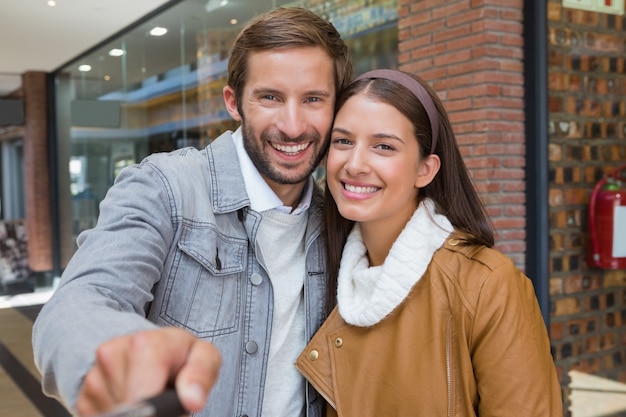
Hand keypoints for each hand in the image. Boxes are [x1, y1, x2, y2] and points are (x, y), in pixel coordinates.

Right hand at [75, 327, 220, 415]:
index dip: (154, 412)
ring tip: (151, 397)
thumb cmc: (179, 353)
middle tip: (164, 401)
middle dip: (150, 412)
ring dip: (135, 414)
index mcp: (144, 343)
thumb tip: (192, 399)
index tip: (165, 412)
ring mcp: (93, 376)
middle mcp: (111, 355)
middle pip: (128, 410)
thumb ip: (201, 374)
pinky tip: (134, 403)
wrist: (150, 346)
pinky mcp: (83, 396)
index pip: (141, 396)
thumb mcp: (202, 356)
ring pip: (114, 416)